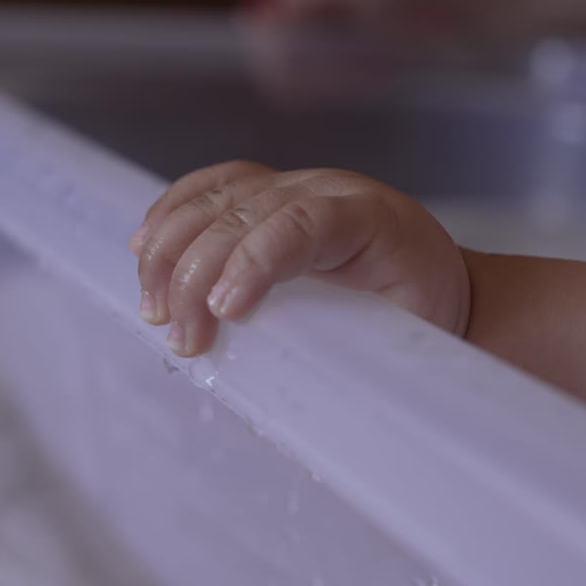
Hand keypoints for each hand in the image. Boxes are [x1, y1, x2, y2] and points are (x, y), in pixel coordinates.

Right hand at [129, 161, 469, 356]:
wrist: (440, 285)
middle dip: (199, 273)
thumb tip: (312, 400)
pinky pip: (212, 189)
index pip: (306, 222)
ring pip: (218, 198)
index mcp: (374, 220)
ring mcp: (294, 185)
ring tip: (155, 307)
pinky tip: (145, 248)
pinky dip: (172, 214)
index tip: (224, 312)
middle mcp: (329, 189)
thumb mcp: (411, 334)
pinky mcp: (269, 194)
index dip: (257, 259)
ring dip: (173, 249)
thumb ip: (366, 350)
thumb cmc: (425, 317)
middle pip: (247, 211)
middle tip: (183, 338)